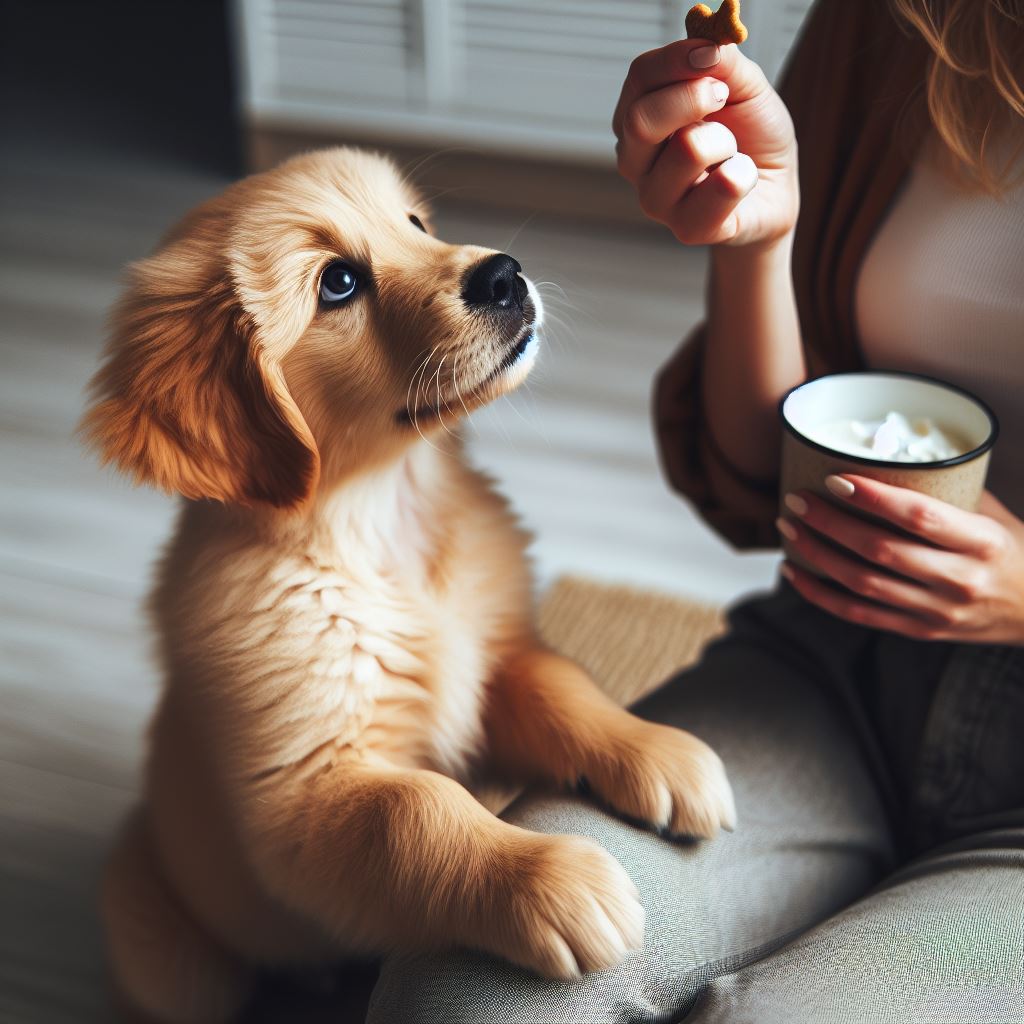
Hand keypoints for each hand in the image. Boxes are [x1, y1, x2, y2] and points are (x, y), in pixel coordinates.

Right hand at [612, 39, 797, 246]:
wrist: (774, 190)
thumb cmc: (751, 137)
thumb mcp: (743, 85)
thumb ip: (721, 61)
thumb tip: (704, 46)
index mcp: (639, 119)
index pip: (640, 78)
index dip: (678, 59)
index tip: (712, 56)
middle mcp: (636, 161)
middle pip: (642, 119)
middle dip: (695, 98)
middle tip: (725, 99)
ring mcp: (656, 199)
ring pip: (688, 150)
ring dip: (728, 142)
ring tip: (732, 153)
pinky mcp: (687, 228)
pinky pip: (723, 187)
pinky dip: (746, 174)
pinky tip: (741, 180)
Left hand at [778, 475, 1023, 644]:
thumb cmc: (1014, 551)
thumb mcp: (994, 515)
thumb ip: (946, 492)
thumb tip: (886, 455)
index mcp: (982, 542)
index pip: (919, 517)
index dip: (872, 498)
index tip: (835, 478)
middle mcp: (959, 580)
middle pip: (879, 551)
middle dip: (829, 523)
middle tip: (797, 499)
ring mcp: (936, 611)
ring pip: (862, 584)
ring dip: (817, 555)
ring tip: (788, 528)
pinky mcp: (919, 630)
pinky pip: (858, 615)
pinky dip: (819, 594)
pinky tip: (794, 571)